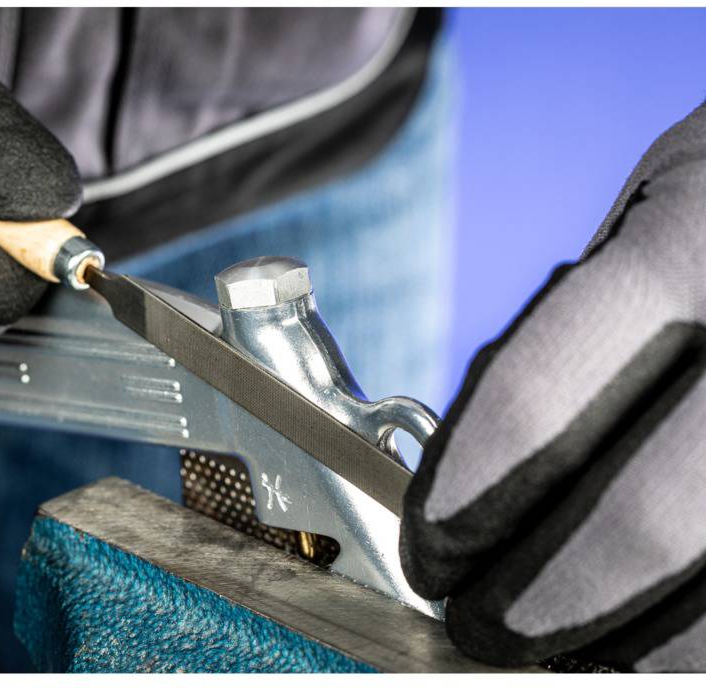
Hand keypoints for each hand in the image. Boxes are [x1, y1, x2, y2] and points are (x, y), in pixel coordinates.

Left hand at [402, 104, 705, 670]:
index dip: (462, 501)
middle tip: (478, 627)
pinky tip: (646, 640)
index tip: (428, 556)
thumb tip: (476, 482)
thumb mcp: (658, 214)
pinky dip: (689, 643)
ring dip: (618, 648)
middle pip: (636, 522)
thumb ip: (581, 333)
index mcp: (693, 236)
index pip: (537, 399)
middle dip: (533, 601)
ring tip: (561, 653)